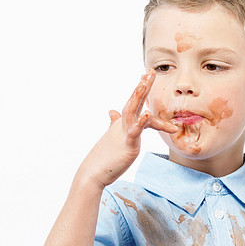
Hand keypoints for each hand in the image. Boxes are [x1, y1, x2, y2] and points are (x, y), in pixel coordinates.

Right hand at [77, 73, 178, 189]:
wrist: (93, 173)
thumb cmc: (104, 158)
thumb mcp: (113, 138)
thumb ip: (115, 124)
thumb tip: (112, 112)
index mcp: (122, 123)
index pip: (134, 104)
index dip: (141, 90)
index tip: (147, 75)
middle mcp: (123, 125)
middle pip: (134, 102)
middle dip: (143, 86)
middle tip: (151, 72)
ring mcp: (125, 133)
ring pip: (133, 110)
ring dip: (140, 95)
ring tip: (147, 80)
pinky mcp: (128, 145)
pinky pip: (135, 131)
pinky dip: (142, 122)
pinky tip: (147, 114)